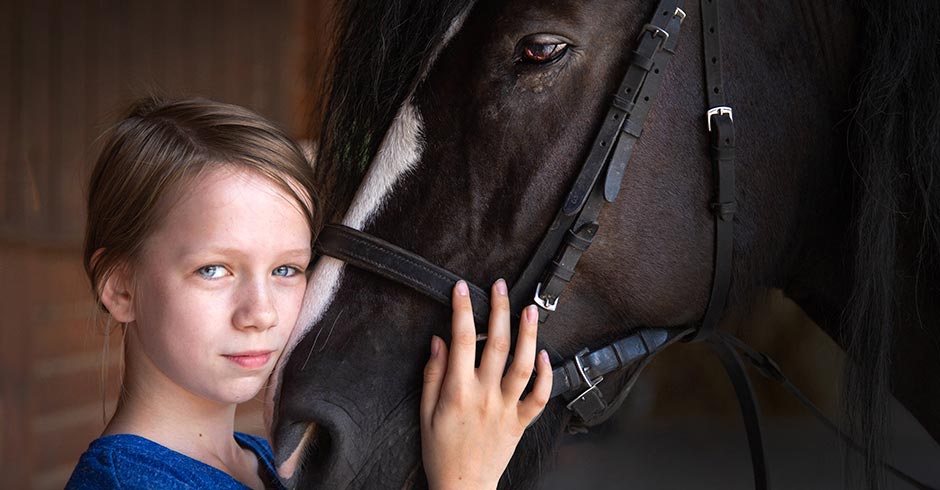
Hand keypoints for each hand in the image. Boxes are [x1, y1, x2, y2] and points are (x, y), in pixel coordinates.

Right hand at [420, 278, 551, 489]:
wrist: (462, 486)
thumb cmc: (440, 451)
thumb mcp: (424, 412)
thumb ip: (432, 374)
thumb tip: (439, 341)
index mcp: (458, 392)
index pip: (461, 340)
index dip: (463, 310)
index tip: (463, 288)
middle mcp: (485, 396)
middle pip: (496, 344)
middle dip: (498, 310)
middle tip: (499, 287)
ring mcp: (506, 408)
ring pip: (522, 365)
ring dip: (527, 334)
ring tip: (529, 310)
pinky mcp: (521, 421)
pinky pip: (539, 396)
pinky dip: (545, 374)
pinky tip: (543, 354)